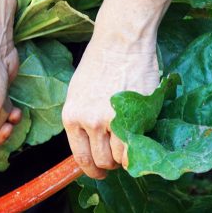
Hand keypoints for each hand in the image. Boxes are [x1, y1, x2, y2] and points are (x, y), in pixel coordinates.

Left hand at [62, 38, 159, 179]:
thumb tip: (92, 144)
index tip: (100, 172)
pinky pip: (134, 148)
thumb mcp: (79, 93)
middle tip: (119, 158)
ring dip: (125, 157)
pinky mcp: (132, 116)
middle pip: (101, 162)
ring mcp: (110, 121)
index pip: (80, 157)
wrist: (120, 41)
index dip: (92, 170)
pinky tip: (140, 142)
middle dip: (110, 164)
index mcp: (71, 117)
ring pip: (118, 158)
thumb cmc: (100, 62)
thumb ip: (83, 119)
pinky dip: (138, 151)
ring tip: (130, 145)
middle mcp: (88, 122)